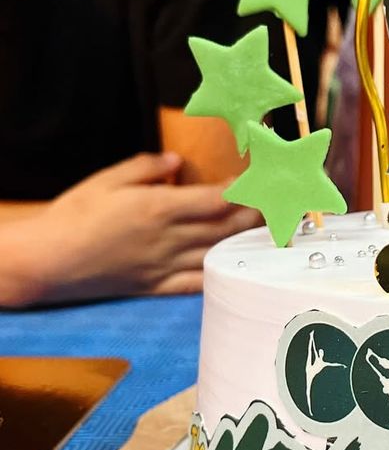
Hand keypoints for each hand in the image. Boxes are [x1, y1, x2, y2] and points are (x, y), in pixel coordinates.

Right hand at [0, 153, 260, 306]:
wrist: (48, 261)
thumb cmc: (74, 215)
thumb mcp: (107, 180)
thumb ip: (146, 168)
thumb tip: (177, 162)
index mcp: (159, 208)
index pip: (215, 199)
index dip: (243, 190)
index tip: (261, 181)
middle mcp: (168, 239)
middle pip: (225, 227)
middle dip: (255, 216)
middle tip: (279, 206)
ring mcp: (165, 266)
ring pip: (217, 254)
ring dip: (245, 244)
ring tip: (269, 234)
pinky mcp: (157, 287)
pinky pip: (197, 283)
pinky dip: (220, 276)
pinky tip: (238, 270)